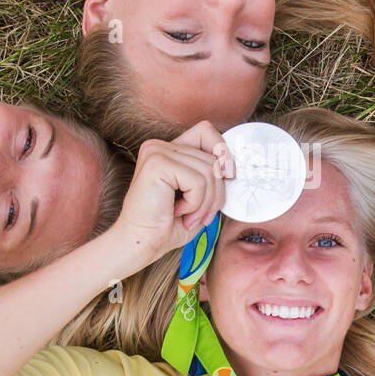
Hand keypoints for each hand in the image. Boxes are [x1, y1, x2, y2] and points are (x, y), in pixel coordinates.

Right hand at [112, 123, 233, 266]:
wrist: (141, 243)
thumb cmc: (167, 225)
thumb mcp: (198, 197)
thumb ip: (212, 176)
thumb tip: (234, 166)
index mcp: (168, 150)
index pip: (207, 132)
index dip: (223, 153)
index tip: (226, 178)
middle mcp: (159, 146)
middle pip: (213, 158)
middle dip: (216, 193)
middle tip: (199, 216)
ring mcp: (156, 152)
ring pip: (209, 170)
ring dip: (206, 202)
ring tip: (188, 216)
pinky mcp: (157, 163)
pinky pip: (198, 181)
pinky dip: (195, 204)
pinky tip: (178, 212)